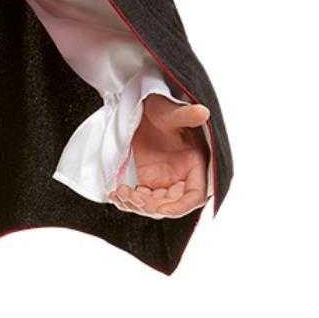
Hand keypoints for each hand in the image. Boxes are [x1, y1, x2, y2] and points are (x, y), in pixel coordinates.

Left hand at [108, 92, 210, 218]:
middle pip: (171, 205)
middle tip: (131, 195)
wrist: (142, 108)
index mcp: (195, 164)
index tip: (161, 209)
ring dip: (136, 205)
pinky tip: (115, 193)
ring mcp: (164, 181)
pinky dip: (128, 201)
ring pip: (154, 206)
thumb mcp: (171, 112)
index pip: (195, 196)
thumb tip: (203, 112)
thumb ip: (186, 115)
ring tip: (120, 192)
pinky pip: (141, 199)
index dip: (180, 207)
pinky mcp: (148, 181)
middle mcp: (182, 177)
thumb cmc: (162, 108)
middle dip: (151, 206)